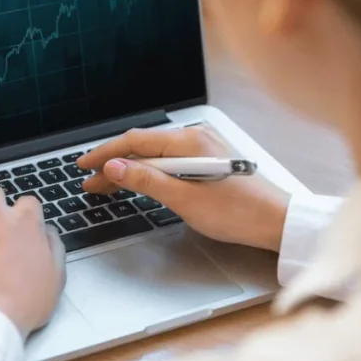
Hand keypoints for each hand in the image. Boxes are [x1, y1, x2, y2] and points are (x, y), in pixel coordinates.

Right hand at [78, 126, 289, 251]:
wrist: (276, 222)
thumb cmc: (237, 213)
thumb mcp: (184, 199)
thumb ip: (147, 180)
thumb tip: (115, 166)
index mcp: (189, 142)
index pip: (135, 141)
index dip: (105, 154)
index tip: (84, 166)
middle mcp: (196, 138)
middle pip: (143, 147)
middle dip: (114, 163)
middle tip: (91, 183)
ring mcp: (204, 149)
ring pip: (155, 154)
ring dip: (131, 169)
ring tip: (108, 185)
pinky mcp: (209, 161)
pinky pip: (171, 161)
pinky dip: (150, 171)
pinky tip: (140, 182)